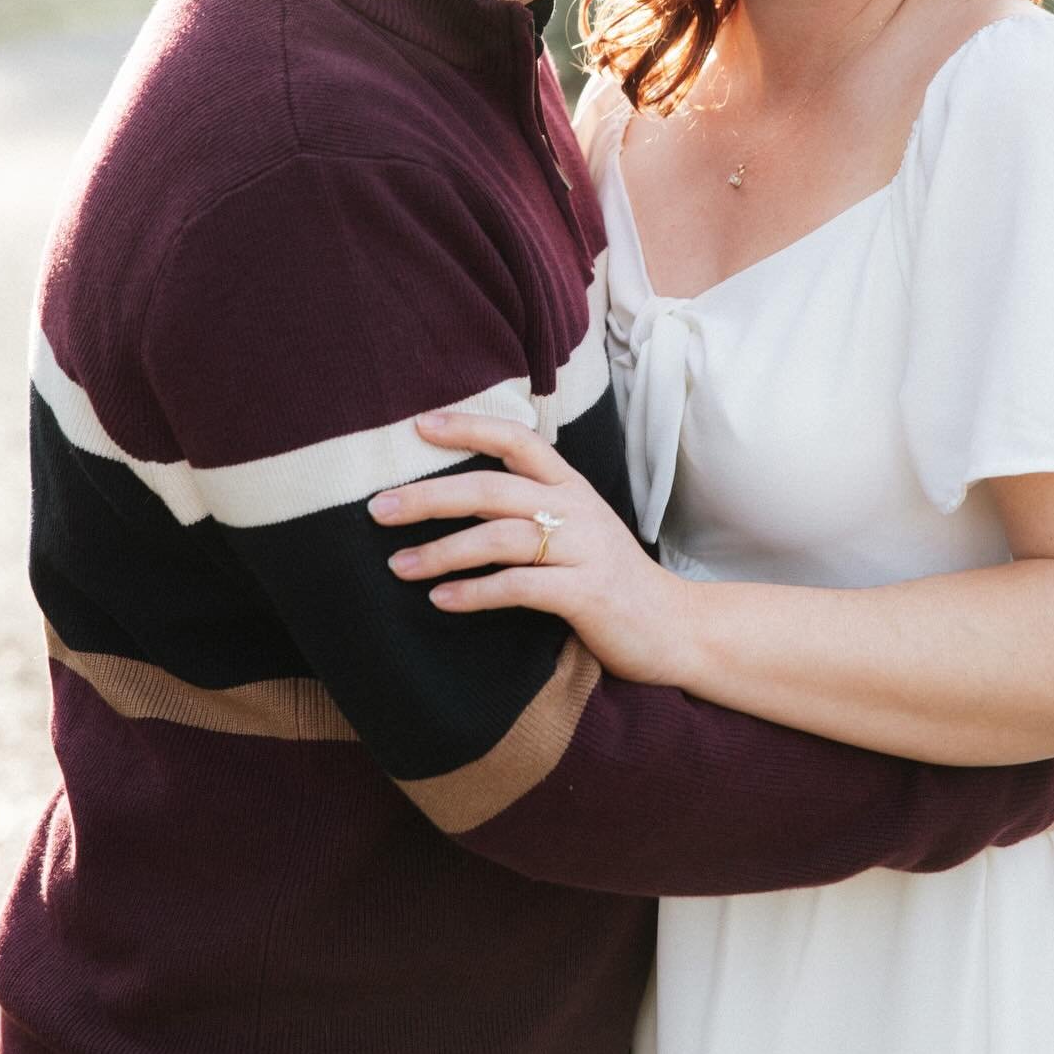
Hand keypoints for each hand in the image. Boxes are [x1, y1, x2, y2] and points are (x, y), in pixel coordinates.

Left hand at [370, 412, 694, 687]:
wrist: (676, 627)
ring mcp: (584, 549)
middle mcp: (576, 509)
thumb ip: (527, 510)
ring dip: (441, 551)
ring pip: (500, 536)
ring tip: (398, 565)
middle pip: (493, 487)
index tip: (417, 425)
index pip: (517, 439)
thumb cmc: (609, 579)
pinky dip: (475, 593)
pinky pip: (520, 586)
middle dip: (430, 495)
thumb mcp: (573, 532)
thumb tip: (456, 500)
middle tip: (378, 507)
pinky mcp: (587, 593)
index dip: (468, 427)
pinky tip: (441, 601)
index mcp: (570, 486)